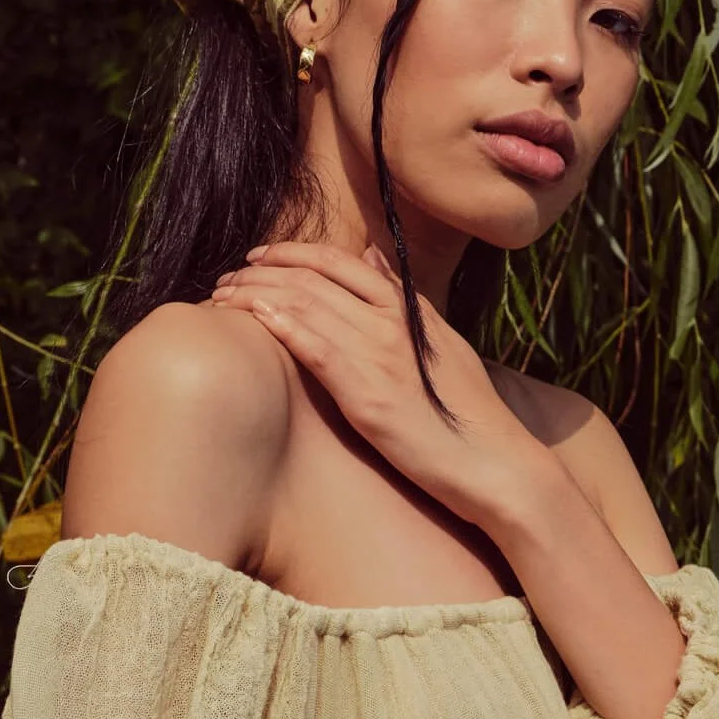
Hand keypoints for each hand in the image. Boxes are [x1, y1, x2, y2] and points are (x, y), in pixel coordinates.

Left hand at [210, 239, 545, 530]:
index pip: (342, 262)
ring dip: (257, 294)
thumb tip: (370, 256)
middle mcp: (393, 323)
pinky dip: (281, 324)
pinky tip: (252, 317)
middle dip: (262, 271)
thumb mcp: (439, 346)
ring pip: (307, 304)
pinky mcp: (370, 395)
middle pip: (314, 278)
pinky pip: (316, 347)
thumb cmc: (467, 415)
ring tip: (222, 297)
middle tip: (226, 278)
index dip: (294, 253)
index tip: (259, 255)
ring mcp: (381, 356)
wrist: (497, 465)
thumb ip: (404, 300)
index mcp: (409, 310)